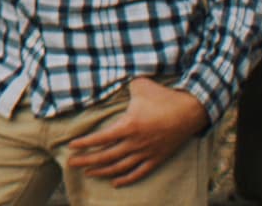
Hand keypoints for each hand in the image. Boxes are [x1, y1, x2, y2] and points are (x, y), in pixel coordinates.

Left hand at [67, 78, 207, 186]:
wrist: (190, 111)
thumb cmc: (163, 96)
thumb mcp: (139, 85)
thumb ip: (122, 86)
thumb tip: (110, 77)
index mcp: (129, 126)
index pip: (101, 138)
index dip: (85, 143)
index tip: (71, 146)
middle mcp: (136, 142)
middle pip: (106, 156)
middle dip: (86, 160)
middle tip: (71, 163)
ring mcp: (146, 152)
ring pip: (120, 167)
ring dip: (102, 171)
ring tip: (88, 172)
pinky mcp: (157, 158)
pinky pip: (139, 172)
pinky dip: (126, 179)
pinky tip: (115, 182)